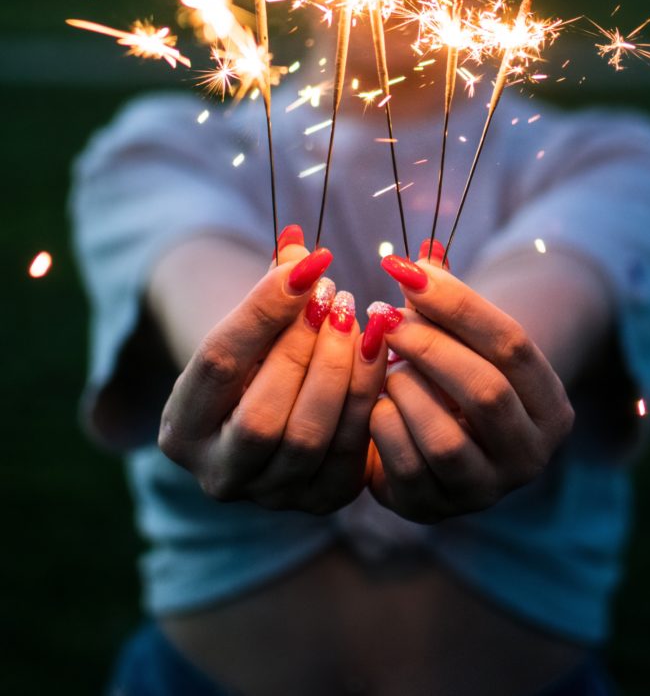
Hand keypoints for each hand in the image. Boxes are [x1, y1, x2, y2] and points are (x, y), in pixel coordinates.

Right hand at [158, 226, 387, 514]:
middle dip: (304, 349)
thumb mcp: (252, 326)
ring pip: (308, 438)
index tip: (310, 263)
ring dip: (341, 370)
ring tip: (358, 317)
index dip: (265, 309)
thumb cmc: (257, 358)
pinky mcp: (323, 498)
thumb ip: (271, 289)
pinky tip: (378, 349)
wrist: (276, 413)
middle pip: (262, 416)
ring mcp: (272, 495)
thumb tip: (297, 241)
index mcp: (181, 428)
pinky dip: (368, 395)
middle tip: (335, 296)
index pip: (219, 363)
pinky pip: (351, 450)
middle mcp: (218, 475)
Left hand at [366, 246, 573, 522]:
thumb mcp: (460, 340)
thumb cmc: (451, 375)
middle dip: (429, 346)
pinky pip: (404, 465)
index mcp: (550, 405)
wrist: (433, 445)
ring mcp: (486, 491)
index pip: (513, 344)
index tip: (408, 271)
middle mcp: (530, 454)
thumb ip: (443, 300)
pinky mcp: (437, 510)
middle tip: (385, 316)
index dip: (458, 304)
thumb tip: (415, 260)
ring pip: (445, 437)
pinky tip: (376, 404)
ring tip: (387, 366)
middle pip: (485, 390)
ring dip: (407, 390)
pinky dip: (384, 425)